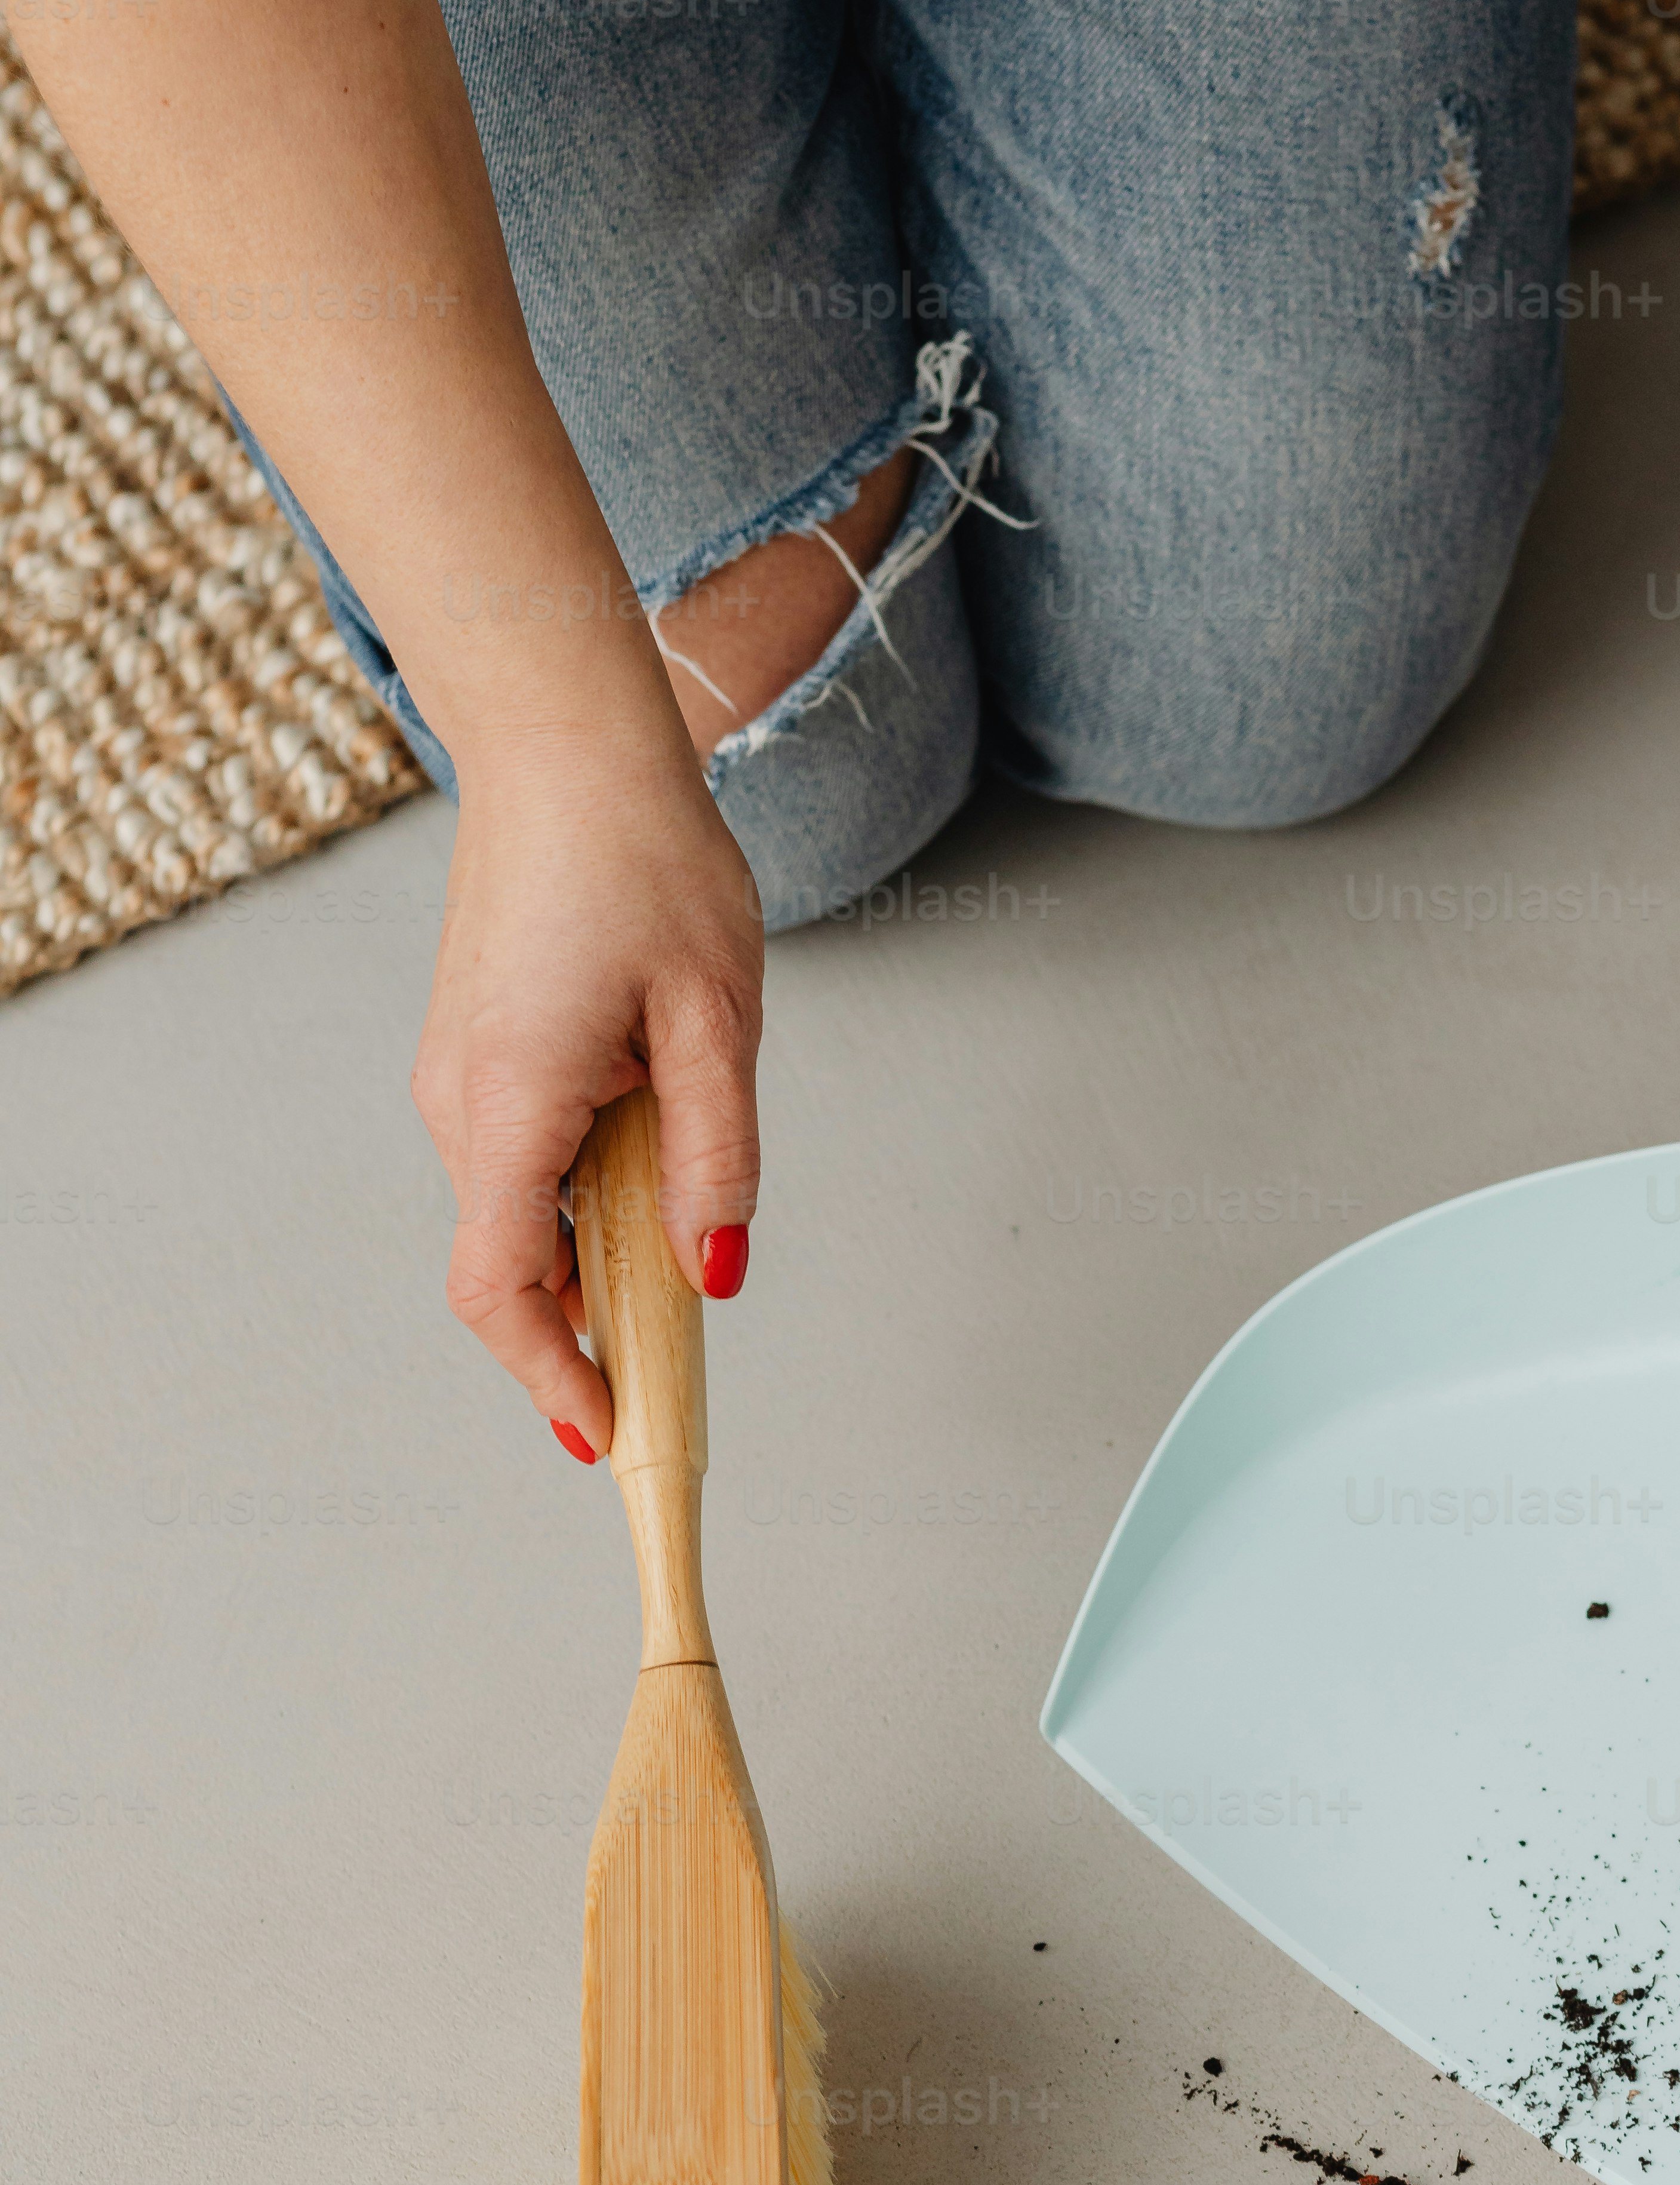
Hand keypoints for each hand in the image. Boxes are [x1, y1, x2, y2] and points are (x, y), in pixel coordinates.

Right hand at [409, 730, 765, 1455]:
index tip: (605, 1436)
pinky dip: (579, 1200)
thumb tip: (717, 1275)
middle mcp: (458, 1103)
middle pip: (512, 1265)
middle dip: (589, 1331)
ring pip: (520, 1214)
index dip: (551, 1376)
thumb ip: (716, 1157)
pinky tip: (649, 1171)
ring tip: (683, 1253)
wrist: (566, 747)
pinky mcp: (476, 1055)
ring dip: (593, 1258)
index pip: (503, 1287)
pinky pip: (522, 1163)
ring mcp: (457, 1079)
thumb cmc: (645, 859)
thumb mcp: (716, 1018)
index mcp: (510, 1101)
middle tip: (679, 1370)